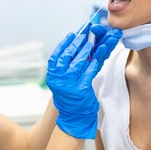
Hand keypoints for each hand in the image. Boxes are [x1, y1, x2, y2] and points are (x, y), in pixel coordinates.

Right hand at [46, 24, 120, 138]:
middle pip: (67, 57)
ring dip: (85, 51)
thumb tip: (78, 44)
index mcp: (52, 75)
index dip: (64, 43)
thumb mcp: (64, 78)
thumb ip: (68, 64)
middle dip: (76, 44)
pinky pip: (88, 72)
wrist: (74, 114)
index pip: (57, 55)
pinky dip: (93, 62)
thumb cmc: (71, 93)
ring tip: (91, 43)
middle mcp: (58, 79)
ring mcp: (68, 84)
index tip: (71, 34)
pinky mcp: (80, 89)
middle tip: (84, 35)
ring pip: (77, 63)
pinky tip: (98, 55)